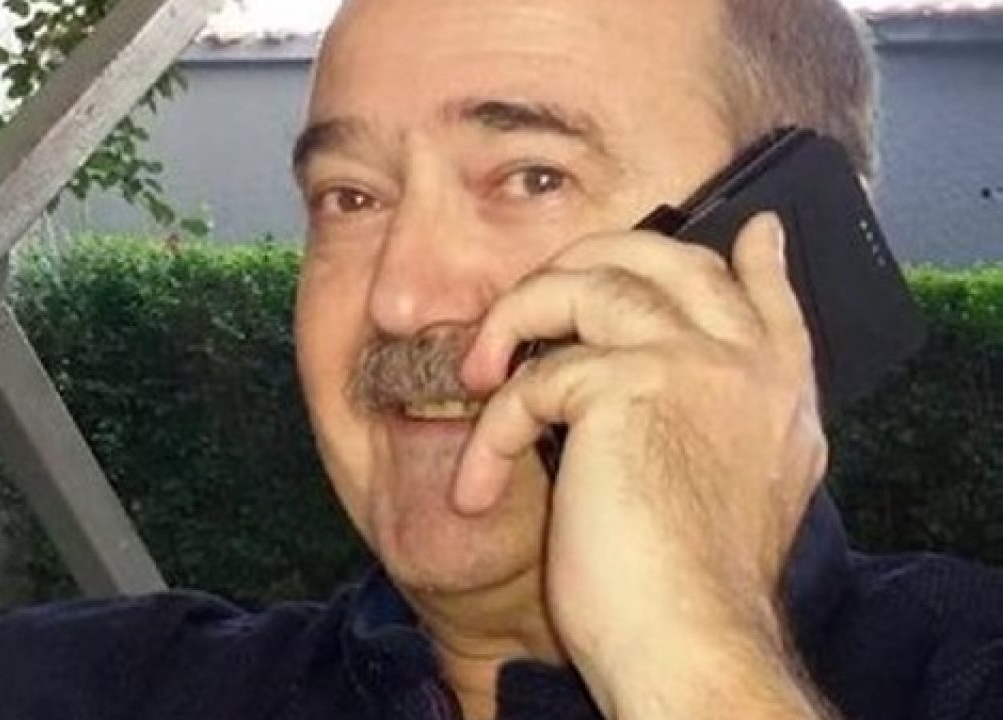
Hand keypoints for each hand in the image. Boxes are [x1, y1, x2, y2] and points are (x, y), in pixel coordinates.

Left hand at [455, 214, 829, 717]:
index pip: (769, 296)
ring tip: (477, 378)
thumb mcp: (742, 491)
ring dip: (512, 324)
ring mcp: (691, 364)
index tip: (749, 227)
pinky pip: (531, 380)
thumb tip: (721, 369)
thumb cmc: (694, 587)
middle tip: (534, 298)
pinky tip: (477, 487)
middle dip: (584, 261)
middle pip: (667, 259)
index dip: (755, 258)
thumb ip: (734, 419)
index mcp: (777, 393)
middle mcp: (746, 365)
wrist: (689, 642)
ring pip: (587, 284)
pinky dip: (489, 434)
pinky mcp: (627, 385)